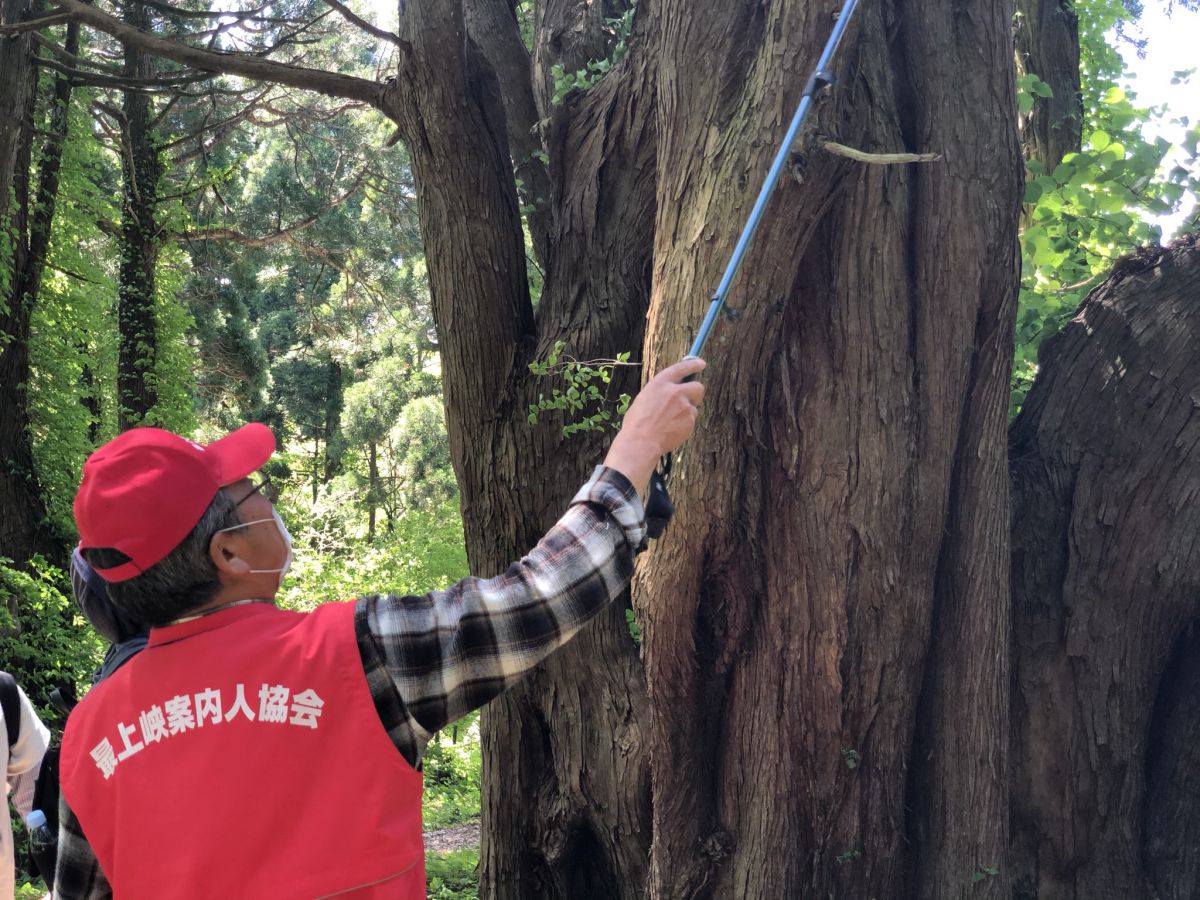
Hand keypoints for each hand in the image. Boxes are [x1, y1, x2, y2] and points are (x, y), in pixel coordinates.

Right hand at [603, 356, 705, 492]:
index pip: (681, 368)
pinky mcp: (690, 421)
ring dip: (685, 414)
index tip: (701, 363)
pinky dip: (683, 426)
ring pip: (693, 408)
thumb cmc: (637, 423)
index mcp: (660, 383)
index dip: (693, 364)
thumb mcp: (645, 399)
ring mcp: (684, 407)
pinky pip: (690, 422)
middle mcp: (675, 392)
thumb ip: (661, 393)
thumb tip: (673, 392)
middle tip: (689, 400)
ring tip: (668, 423)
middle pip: (698, 387)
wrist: (640, 442)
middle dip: (696, 393)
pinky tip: (670, 431)